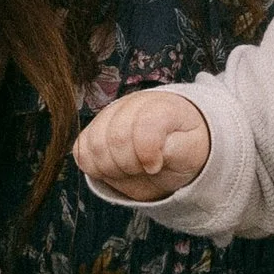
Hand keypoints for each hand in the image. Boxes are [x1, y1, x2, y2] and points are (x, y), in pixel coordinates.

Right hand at [76, 89, 212, 201]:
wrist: (171, 140)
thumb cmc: (182, 146)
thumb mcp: (193, 151)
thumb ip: (179, 150)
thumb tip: (156, 154)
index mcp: (161, 107)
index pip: (144, 128)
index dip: (148, 155)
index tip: (156, 166)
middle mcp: (131, 104)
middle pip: (115, 139)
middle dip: (130, 165)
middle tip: (144, 169)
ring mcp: (108, 115)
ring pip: (94, 146)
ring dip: (112, 168)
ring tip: (131, 168)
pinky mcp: (92, 130)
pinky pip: (81, 152)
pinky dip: (96, 167)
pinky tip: (114, 166)